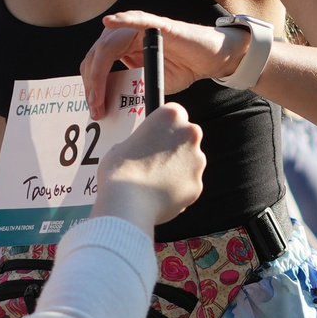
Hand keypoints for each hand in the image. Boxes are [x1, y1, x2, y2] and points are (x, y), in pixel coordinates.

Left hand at [82, 12, 239, 116]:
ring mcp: (140, 29)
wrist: (210, 60)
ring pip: (108, 44)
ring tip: (98, 93)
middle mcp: (126, 36)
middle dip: (92, 83)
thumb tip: (108, 110)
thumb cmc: (181, 69)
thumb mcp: (150, 84)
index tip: (94, 109)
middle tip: (96, 108)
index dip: (91, 86)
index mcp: (122, 48)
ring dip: (99, 70)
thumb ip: (130, 90)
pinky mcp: (159, 25)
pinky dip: (123, 19)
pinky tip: (110, 21)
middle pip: (96, 55)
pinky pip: (138, 20)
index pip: (96, 63)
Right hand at [91, 103, 205, 230]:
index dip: (164, 125)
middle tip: (153, 159)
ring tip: (153, 182)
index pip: (174, 113)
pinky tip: (158, 196)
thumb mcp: (122, 145)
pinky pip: (188, 184)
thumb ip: (140, 143)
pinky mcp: (198, 185)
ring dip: (177, 168)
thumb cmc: (119, 170)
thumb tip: (141, 152)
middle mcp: (189, 134)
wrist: (127, 204)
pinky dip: (177, 189)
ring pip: (190, 162)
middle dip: (174, 147)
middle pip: (186, 137)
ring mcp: (197, 161)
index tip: (155, 135)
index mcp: (170, 116)